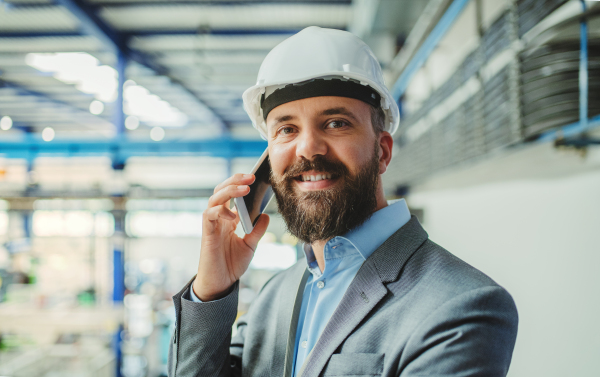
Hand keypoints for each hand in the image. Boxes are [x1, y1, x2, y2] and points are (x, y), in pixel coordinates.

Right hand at [193, 173, 269, 300]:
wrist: (220, 284)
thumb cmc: (232, 265)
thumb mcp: (250, 246)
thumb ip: (257, 230)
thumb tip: (265, 215)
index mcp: (228, 218)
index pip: (231, 193)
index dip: (240, 183)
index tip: (256, 177)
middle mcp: (218, 218)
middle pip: (221, 190)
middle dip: (235, 180)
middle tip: (251, 176)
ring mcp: (212, 224)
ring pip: (214, 198)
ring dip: (229, 190)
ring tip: (245, 189)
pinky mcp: (207, 234)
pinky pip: (209, 215)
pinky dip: (220, 211)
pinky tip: (233, 215)